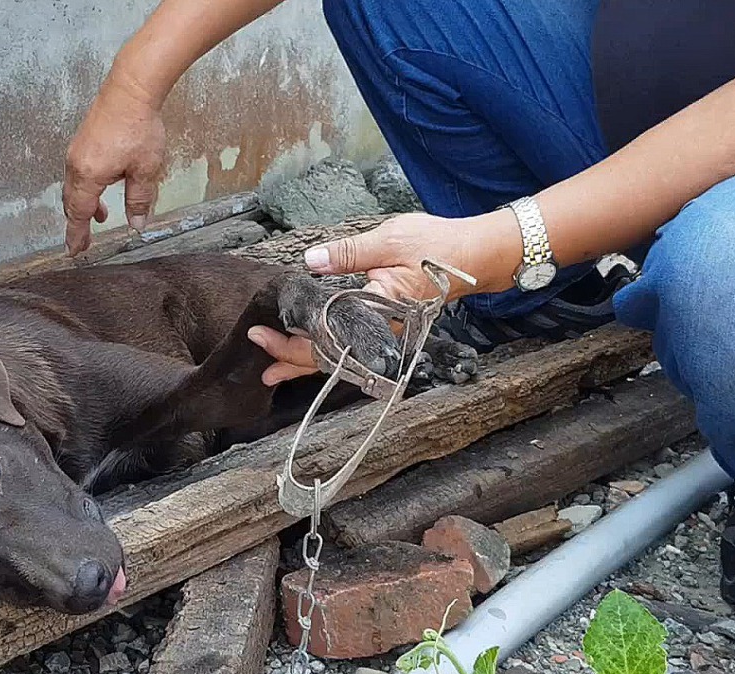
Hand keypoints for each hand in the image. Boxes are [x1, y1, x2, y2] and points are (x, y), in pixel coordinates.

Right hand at [63, 76, 166, 254]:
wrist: (130, 89)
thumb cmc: (138, 127)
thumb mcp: (145, 170)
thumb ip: (139, 200)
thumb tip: (136, 224)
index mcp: (89, 176)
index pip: (79, 214)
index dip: (76, 235)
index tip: (73, 251)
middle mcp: (76, 165)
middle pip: (72, 203)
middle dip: (77, 224)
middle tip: (83, 242)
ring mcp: (77, 152)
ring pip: (74, 188)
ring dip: (84, 205)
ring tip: (100, 216)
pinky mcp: (83, 142)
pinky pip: (79, 173)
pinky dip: (86, 188)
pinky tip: (102, 188)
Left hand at [250, 211, 521, 383]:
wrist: (477, 256)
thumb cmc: (436, 246)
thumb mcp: (389, 240)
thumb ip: (348, 253)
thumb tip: (310, 261)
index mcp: (377, 312)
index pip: (323, 337)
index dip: (289, 341)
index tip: (260, 333)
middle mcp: (380, 332)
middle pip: (328, 356)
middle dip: (289, 358)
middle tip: (258, 358)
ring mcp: (384, 334)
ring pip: (338, 357)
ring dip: (304, 362)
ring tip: (273, 371)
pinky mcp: (386, 329)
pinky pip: (349, 348)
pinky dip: (325, 352)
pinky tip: (308, 353)